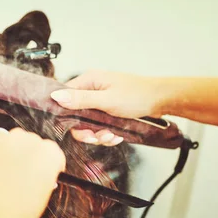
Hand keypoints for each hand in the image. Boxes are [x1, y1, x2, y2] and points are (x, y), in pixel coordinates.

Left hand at [0, 126, 65, 217]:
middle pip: (25, 140)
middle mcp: (21, 141)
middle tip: (14, 178)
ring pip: (0, 137)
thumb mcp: (40, 200)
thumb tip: (34, 179)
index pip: (50, 150)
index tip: (40, 173)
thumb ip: (40, 180)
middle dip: (21, 155)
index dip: (44, 164)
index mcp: (45, 154)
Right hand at [50, 70, 166, 145]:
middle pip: (76, 115)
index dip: (67, 115)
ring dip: (99, 134)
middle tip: (96, 136)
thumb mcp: (106, 100)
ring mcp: (101, 101)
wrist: (161, 101)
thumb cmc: (137, 95)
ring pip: (89, 124)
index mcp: (89, 81)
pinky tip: (117, 135)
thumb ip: (81, 100)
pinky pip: (100, 126)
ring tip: (111, 135)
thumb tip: (56, 97)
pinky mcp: (109, 111)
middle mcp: (93, 90)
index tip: (78, 127)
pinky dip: (107, 134)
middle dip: (86, 130)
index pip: (65, 98)